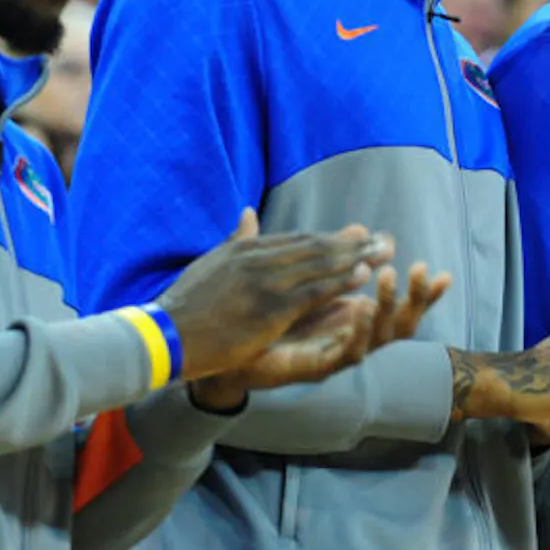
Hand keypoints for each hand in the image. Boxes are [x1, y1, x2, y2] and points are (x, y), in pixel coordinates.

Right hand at [160, 208, 393, 382]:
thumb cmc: (185, 305)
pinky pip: (314, 292)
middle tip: (382, 239)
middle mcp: (258, 258)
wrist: (166, 335)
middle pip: (315, 246)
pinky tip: (363, 278)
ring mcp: (264, 282)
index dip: (331, 238)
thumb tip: (247, 214)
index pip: (298, 239)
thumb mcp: (211, 263)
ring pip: (320, 265)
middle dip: (352, 243)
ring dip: (356, 258)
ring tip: (383, 252)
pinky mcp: (270, 309)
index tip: (356, 235)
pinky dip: (341, 281)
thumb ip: (236, 240)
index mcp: (245, 248)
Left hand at [190, 261, 450, 409]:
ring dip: (386, 305)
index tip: (442, 273)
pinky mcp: (319, 366)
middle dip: (418, 299)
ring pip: (378, 335)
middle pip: (399, 321)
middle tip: (426, 270)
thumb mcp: (299, 277)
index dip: (420, 291)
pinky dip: (357, 330)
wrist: (226, 349)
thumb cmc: (263, 316)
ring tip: (387, 275)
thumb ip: (325, 252)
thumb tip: (354, 225)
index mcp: (350, 314)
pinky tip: (362, 308)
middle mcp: (350, 334)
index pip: (396, 302)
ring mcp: (336, 351)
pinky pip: (347, 352)